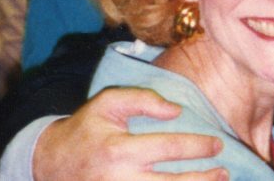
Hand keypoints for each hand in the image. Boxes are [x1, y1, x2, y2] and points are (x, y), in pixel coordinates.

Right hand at [33, 88, 227, 180]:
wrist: (49, 163)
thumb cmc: (85, 129)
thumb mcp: (108, 102)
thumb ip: (143, 99)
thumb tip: (177, 111)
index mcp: (119, 150)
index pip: (170, 148)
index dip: (198, 147)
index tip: (217, 145)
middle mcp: (120, 179)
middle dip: (204, 179)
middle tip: (224, 171)